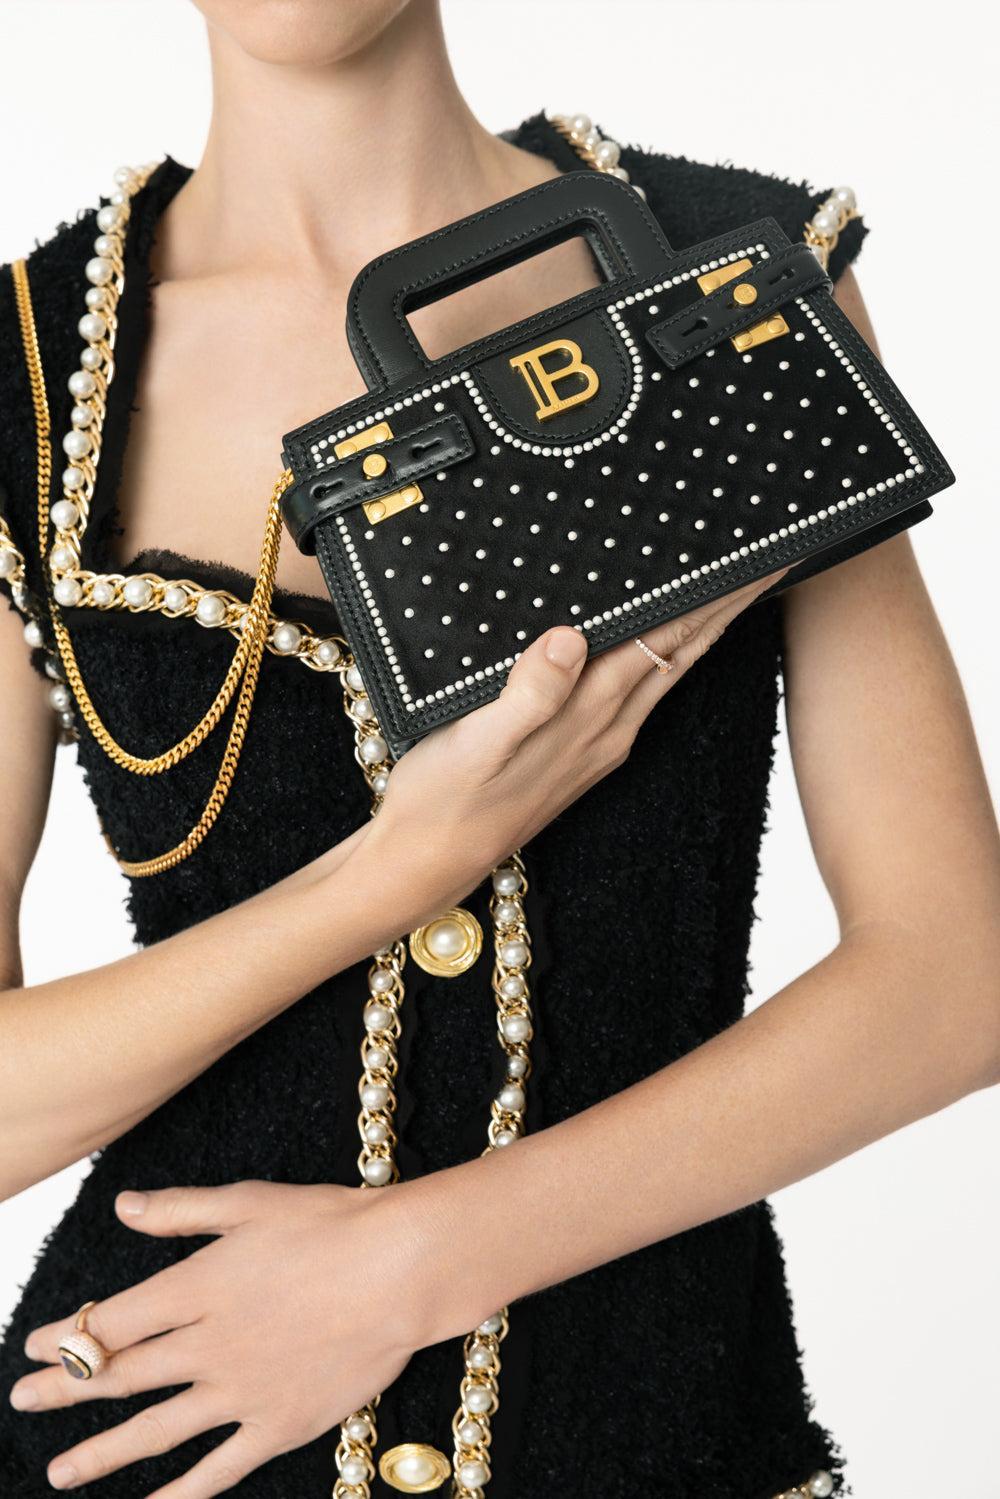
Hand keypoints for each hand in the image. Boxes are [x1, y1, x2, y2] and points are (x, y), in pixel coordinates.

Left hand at [9, 1181, 446, 1496]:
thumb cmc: (331, 1225)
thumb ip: (182, 1210)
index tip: (33, 1346)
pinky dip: (182, 1494)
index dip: (67, 1336)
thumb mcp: (250, 1202)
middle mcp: (207, 1345)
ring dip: (102, 1452)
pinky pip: (219, 1469)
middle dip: (64, 1390)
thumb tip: (124, 1208)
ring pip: (155, 1429)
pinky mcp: (277, 1424)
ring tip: (61, 1474)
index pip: (111, 1321)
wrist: (400, 1270)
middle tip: (22, 1403)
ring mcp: (240, 1391)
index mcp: (196, 1287)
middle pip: (120, 1374)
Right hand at [371, 571, 786, 918]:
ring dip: (705, 629)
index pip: (670, 639)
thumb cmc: (443, 800)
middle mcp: (608, 728)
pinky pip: (641, 690)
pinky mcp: (580, 754)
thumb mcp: (477, 742)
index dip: (716, 596)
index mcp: (591, 714)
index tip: (760, 558)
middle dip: (730, 604)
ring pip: (668, 671)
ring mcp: (598, 744)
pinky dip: (666, 654)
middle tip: (773, 559)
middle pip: (685, 651)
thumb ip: (528, 694)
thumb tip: (571, 639)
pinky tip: (661, 644)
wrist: (425, 863)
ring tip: (734, 592)